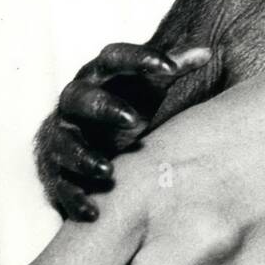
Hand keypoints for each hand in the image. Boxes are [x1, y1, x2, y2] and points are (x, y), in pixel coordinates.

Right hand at [35, 43, 211, 220]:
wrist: (86, 136)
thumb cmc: (127, 104)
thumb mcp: (148, 85)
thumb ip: (174, 67)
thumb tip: (208, 52)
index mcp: (100, 76)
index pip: (114, 57)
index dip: (140, 59)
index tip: (169, 68)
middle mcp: (75, 101)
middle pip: (80, 97)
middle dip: (104, 107)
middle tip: (134, 120)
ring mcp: (63, 136)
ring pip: (65, 143)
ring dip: (83, 157)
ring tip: (108, 170)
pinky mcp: (56, 170)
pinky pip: (60, 185)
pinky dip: (75, 198)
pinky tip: (93, 212)